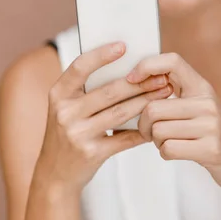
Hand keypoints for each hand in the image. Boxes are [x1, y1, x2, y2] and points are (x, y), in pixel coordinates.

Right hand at [34, 42, 173, 193]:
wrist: (55, 174)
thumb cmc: (68, 133)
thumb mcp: (67, 108)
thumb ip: (87, 89)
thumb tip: (126, 65)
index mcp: (58, 94)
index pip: (80, 67)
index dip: (101, 55)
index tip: (123, 46)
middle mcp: (65, 112)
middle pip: (109, 91)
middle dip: (140, 82)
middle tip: (161, 75)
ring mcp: (77, 134)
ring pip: (121, 113)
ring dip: (147, 101)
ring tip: (165, 92)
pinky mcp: (92, 153)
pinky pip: (125, 138)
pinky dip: (143, 129)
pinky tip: (157, 121)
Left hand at [126, 52, 220, 198]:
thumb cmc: (212, 132)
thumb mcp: (200, 105)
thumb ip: (176, 92)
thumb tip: (135, 81)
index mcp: (202, 87)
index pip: (172, 61)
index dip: (147, 66)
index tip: (132, 79)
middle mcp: (207, 103)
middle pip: (153, 107)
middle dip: (144, 125)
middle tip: (150, 132)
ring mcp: (211, 125)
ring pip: (158, 130)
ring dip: (156, 141)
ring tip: (168, 142)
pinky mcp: (210, 148)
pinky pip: (168, 149)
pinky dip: (165, 153)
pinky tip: (176, 151)